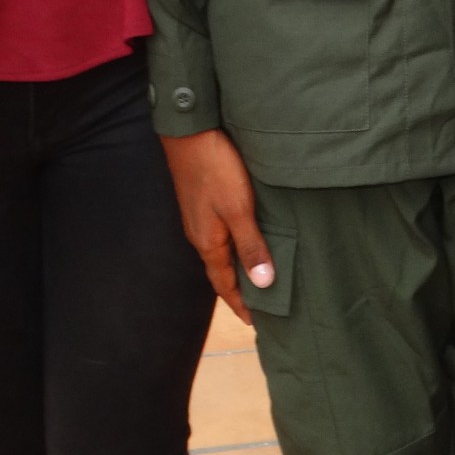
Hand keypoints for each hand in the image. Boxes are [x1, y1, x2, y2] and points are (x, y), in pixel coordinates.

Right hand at [159, 128, 274, 323]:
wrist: (190, 132)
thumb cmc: (215, 170)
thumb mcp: (238, 209)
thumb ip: (250, 246)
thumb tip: (263, 284)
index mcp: (207, 243)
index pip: (224, 284)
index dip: (240, 303)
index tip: (255, 322)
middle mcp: (200, 234)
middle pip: (221, 269)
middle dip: (240, 287)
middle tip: (263, 302)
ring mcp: (199, 216)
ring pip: (221, 250)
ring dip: (238, 264)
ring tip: (259, 273)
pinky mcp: (203, 200)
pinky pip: (220, 232)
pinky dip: (235, 243)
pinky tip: (247, 236)